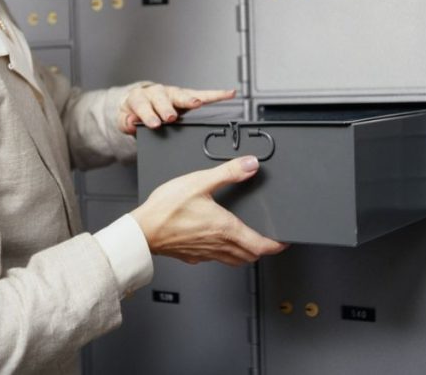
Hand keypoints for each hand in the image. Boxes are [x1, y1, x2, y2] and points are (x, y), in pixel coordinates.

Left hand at [118, 83, 235, 134]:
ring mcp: (172, 93)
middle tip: (171, 116)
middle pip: (162, 98)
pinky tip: (229, 94)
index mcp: (140, 98)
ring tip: (197, 103)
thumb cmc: (134, 113)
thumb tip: (131, 123)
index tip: (154, 123)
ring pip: (181, 95)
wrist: (138, 105)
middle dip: (167, 107)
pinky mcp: (186, 96)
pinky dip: (216, 95)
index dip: (148, 114)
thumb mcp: (125, 121)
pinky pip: (202, 95)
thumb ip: (126, 123)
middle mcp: (157, 92)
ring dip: (190, 99)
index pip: (142, 104)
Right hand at [130, 156, 287, 266]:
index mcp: (225, 229)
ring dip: (245, 253)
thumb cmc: (166, 209)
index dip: (276, 245)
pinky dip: (225, 253)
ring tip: (248, 242)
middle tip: (269, 240)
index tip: (283, 240)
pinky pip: (215, 259)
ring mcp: (205, 253)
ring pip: (234, 260)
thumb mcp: (199, 182)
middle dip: (262, 248)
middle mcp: (218, 245)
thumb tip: (250, 165)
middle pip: (250, 256)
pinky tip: (217, 242)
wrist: (142, 231)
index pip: (261, 245)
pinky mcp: (192, 256)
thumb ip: (228, 173)